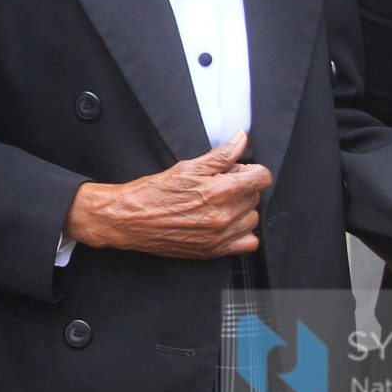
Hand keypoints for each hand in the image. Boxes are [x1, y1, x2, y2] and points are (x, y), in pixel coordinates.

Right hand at [66, 132, 271, 259]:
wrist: (130, 220)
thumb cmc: (154, 193)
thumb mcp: (188, 167)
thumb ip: (221, 155)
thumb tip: (241, 139)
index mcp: (220, 192)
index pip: (261, 177)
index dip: (250, 169)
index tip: (237, 170)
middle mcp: (223, 217)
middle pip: (255, 196)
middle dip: (241, 187)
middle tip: (219, 185)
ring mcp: (220, 237)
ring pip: (252, 218)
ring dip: (241, 209)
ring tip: (219, 204)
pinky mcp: (213, 251)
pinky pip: (248, 243)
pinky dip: (242, 233)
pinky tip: (226, 223)